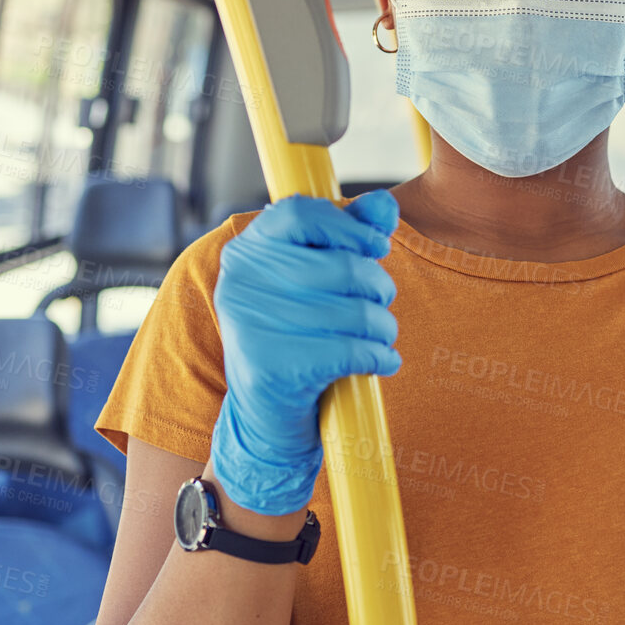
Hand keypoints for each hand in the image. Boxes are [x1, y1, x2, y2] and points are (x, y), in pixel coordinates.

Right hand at [209, 191, 401, 515]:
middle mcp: (239, 283)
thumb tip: (385, 207)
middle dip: (378, 287)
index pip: (300, 213)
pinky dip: (379, 357)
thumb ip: (347, 236)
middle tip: (380, 305)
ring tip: (381, 338)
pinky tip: (382, 362)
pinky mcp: (270, 369)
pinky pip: (351, 351)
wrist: (265, 417)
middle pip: (342, 265)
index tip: (376, 246)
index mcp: (247, 251)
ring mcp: (250, 326)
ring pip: (354, 311)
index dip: (349, 227)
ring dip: (383, 328)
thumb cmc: (298, 337)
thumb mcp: (316, 282)